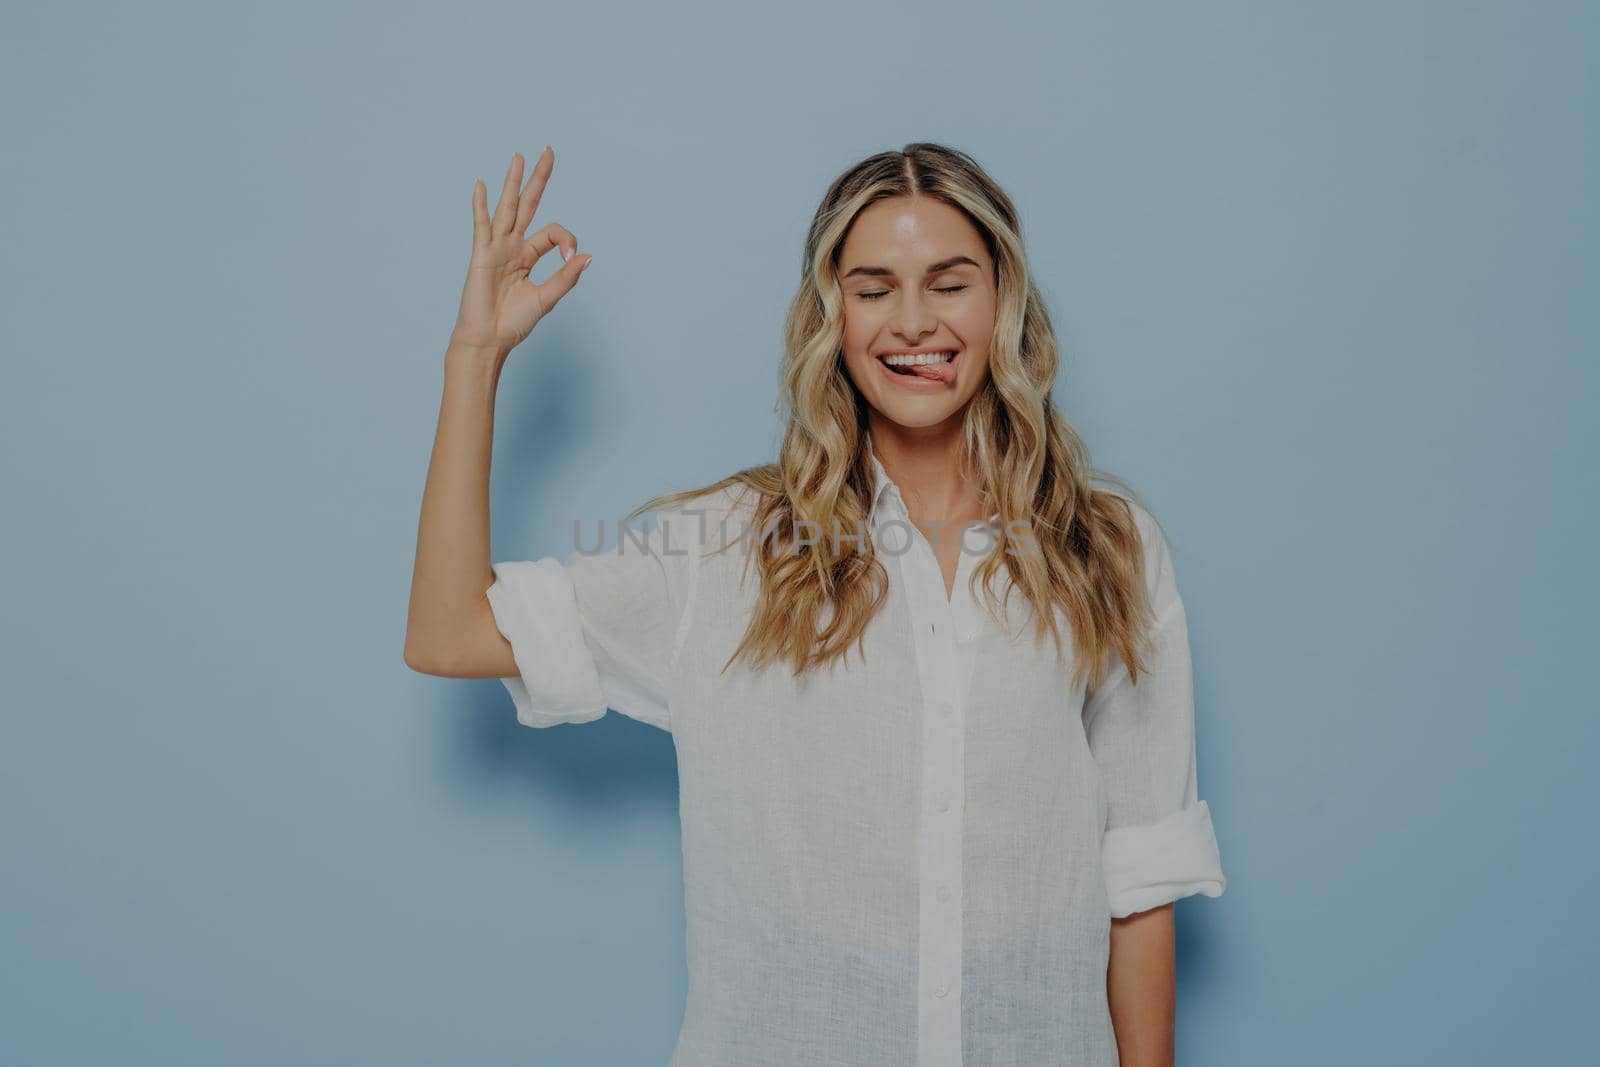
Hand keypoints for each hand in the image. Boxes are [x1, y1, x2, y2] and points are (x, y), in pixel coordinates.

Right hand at [450, 146, 591, 355]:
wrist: (489, 340)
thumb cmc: (513, 323)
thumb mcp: (547, 299)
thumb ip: (566, 277)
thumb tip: (588, 256)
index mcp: (528, 255)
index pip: (554, 233)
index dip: (568, 241)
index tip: (572, 260)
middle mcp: (512, 246)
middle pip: (528, 204)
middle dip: (538, 178)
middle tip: (548, 150)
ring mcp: (496, 248)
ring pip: (507, 208)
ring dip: (513, 182)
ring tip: (519, 156)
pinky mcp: (481, 256)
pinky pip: (481, 226)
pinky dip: (481, 206)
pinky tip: (482, 186)